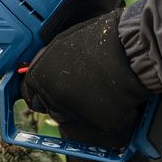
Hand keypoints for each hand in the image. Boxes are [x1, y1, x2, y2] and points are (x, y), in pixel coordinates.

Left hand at [20, 9, 152, 143]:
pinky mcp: (97, 122)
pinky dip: (104, 112)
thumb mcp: (62, 44)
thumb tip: (41, 72)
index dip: (42, 92)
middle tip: (81, 86)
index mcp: (40, 77)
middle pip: (51, 109)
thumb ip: (46, 63)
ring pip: (73, 117)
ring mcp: (74, 112)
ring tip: (98, 87)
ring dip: (81, 108)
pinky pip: (97, 121)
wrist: (131, 48)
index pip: (30, 96)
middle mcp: (52, 97)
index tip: (52, 90)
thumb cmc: (99, 39)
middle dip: (62, 101)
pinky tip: (112, 94)